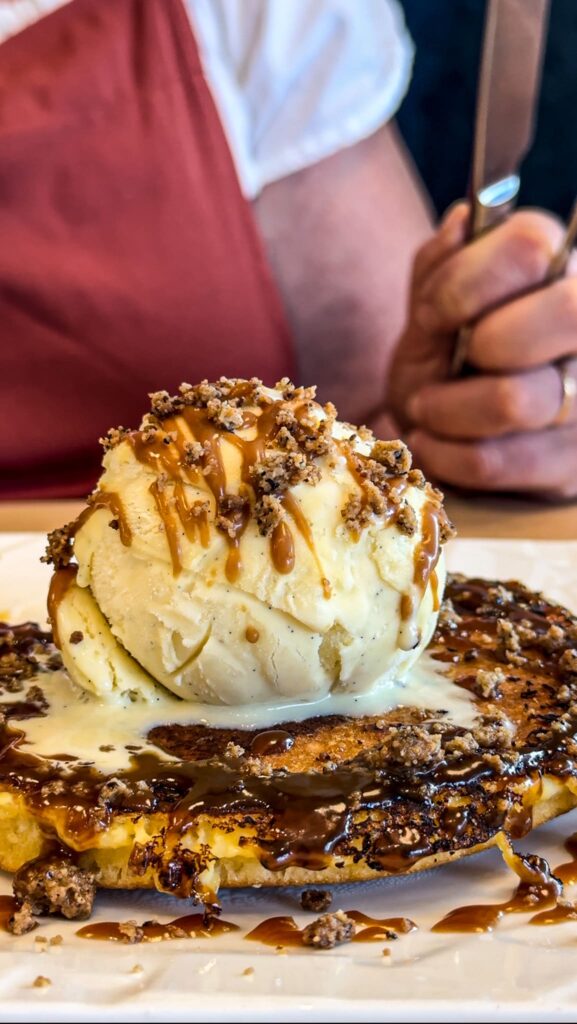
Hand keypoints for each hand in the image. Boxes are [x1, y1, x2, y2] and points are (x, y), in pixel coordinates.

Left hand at [383, 203, 576, 498]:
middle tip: (450, 359)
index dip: (467, 280)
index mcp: (560, 268)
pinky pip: (494, 462)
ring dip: (444, 409)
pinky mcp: (569, 465)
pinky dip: (444, 455)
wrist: (442, 434)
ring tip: (427, 409)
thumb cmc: (445, 358)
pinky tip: (432, 444)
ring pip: (515, 399)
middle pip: (567, 311)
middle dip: (482, 341)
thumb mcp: (432, 307)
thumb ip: (441, 264)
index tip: (432, 313)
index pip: (533, 246)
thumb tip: (462, 224)